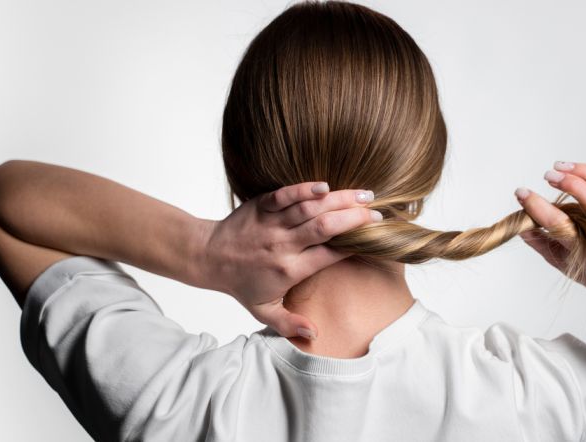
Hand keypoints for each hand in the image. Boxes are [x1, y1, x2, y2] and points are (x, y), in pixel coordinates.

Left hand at [194, 182, 380, 338]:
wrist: (207, 257)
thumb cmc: (240, 284)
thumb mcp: (263, 310)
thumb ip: (289, 323)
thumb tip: (315, 334)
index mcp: (289, 270)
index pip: (329, 256)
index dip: (354, 246)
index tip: (375, 239)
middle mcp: (283, 246)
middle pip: (325, 228)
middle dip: (355, 220)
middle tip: (378, 215)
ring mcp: (272, 224)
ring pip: (310, 208)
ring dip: (340, 200)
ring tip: (366, 195)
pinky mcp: (262, 205)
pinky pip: (285, 194)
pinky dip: (305, 189)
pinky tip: (326, 186)